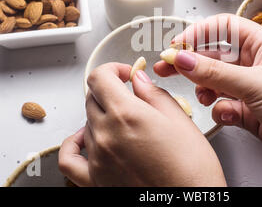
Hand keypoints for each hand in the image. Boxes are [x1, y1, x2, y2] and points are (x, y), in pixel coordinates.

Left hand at [59, 63, 225, 186]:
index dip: (113, 69)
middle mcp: (106, 134)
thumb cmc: (192, 169)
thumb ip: (154, 94)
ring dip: (102, 114)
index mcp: (126, 114)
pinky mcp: (94, 180)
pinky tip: (86, 137)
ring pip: (87, 121)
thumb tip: (139, 80)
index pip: (99, 77)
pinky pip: (70, 157)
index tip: (127, 74)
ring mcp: (97, 158)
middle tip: (131, 95)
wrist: (191, 205)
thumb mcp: (180, 121)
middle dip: (111, 90)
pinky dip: (74, 142)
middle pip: (93, 97)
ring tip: (125, 121)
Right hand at [154, 14, 261, 181]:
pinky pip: (225, 105)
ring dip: (206, 89)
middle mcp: (257, 63)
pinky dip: (222, 110)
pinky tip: (227, 115)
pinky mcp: (252, 111)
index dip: (199, 33)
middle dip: (192, 63)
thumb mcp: (254, 84)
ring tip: (203, 96)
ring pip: (217, 82)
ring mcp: (253, 88)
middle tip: (166, 68)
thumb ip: (214, 72)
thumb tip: (181, 57)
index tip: (177, 45)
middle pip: (215, 56)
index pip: (223, 28)